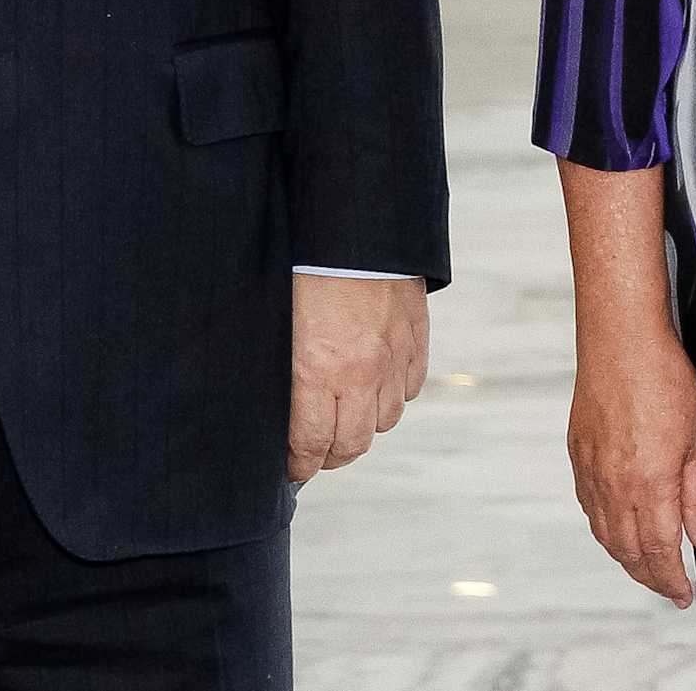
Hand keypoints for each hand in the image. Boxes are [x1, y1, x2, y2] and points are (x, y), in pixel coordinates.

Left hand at [288, 275, 426, 482]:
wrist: (356, 227)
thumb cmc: (307, 268)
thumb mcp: (280, 324)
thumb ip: (283, 372)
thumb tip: (279, 408)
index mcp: (316, 372)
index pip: (310, 444)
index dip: (299, 465)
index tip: (293, 468)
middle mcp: (360, 374)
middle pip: (352, 445)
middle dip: (331, 456)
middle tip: (317, 452)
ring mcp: (393, 359)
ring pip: (385, 420)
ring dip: (365, 423)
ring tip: (348, 415)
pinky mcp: (416, 340)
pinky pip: (411, 388)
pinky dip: (394, 392)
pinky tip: (377, 383)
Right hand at [567, 320, 695, 607]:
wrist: (620, 342)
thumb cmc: (663, 381)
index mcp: (649, 487)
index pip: (660, 552)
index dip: (672, 580)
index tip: (683, 595)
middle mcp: (615, 489)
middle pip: (630, 552)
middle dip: (650, 576)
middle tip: (668, 587)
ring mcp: (592, 475)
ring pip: (607, 536)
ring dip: (627, 559)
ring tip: (646, 568)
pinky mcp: (579, 458)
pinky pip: (591, 510)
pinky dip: (606, 531)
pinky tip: (619, 531)